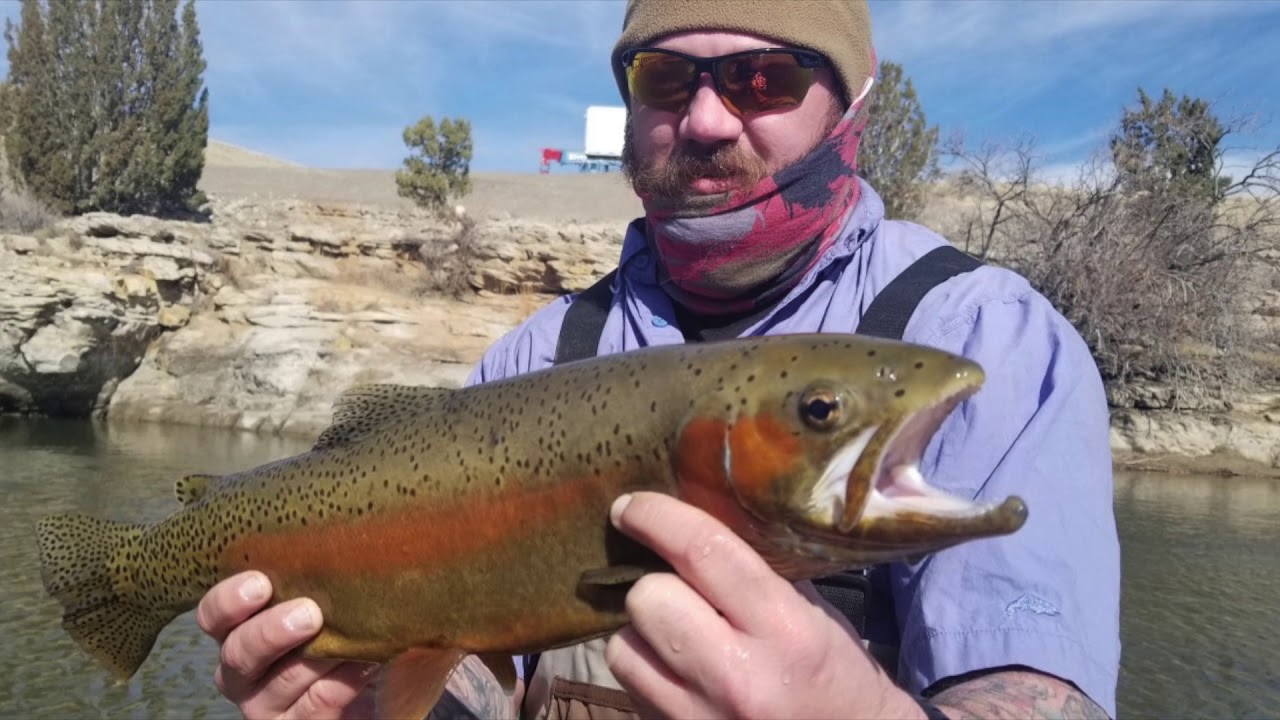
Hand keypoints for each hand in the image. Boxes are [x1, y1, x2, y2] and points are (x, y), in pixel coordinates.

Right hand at [196, 571, 377, 719]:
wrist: (388, 680)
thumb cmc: (350, 623)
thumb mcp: (330, 592)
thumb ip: (318, 570)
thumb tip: (333, 526)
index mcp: (240, 630)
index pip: (213, 616)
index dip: (228, 600)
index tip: (260, 582)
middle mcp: (245, 672)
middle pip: (237, 653)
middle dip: (269, 632)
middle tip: (308, 613)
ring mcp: (270, 706)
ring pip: (281, 683)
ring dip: (316, 657)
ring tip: (349, 637)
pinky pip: (317, 706)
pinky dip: (342, 682)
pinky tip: (366, 661)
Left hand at [603, 492, 925, 719]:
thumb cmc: (833, 675)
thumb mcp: (812, 613)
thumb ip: (756, 569)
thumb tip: (690, 522)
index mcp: (783, 630)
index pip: (702, 551)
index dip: (656, 517)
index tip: (631, 506)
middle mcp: (737, 676)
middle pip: (648, 598)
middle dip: (653, 583)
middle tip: (673, 587)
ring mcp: (698, 717)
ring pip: (622, 648)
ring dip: (639, 632)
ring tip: (673, 633)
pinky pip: (629, 688)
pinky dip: (643, 669)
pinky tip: (674, 669)